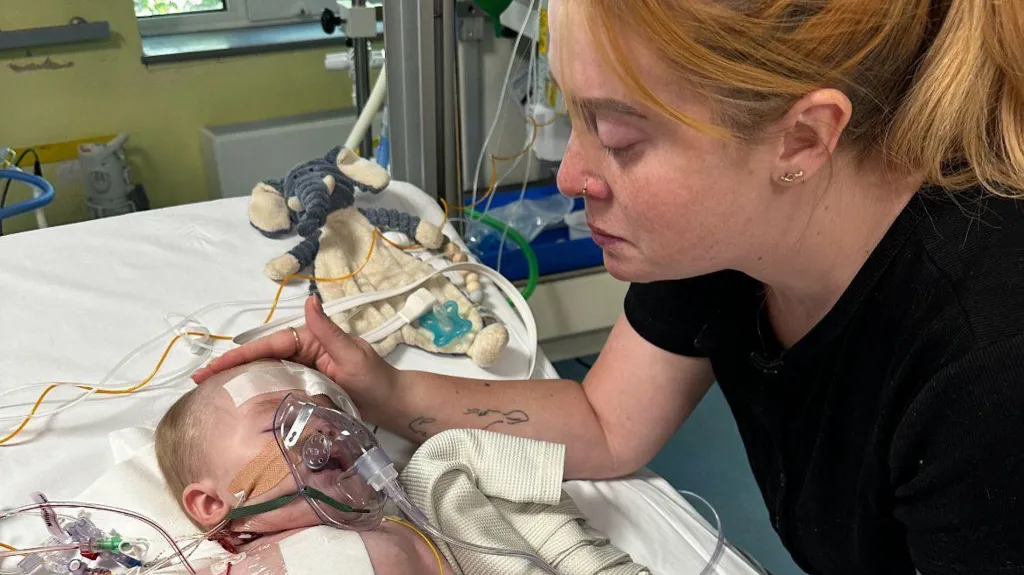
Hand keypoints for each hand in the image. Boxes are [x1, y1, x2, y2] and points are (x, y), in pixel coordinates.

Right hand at [192, 296, 397, 412]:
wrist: (391, 403)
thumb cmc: (375, 379)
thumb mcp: (352, 354)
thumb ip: (328, 331)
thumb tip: (310, 301)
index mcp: (311, 339)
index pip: (270, 345)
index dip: (241, 354)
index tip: (215, 366)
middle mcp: (304, 352)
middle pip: (261, 358)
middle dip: (231, 367)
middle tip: (199, 381)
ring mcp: (304, 371)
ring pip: (266, 373)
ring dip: (240, 380)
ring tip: (210, 392)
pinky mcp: (306, 389)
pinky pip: (277, 388)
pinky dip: (257, 392)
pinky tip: (239, 402)